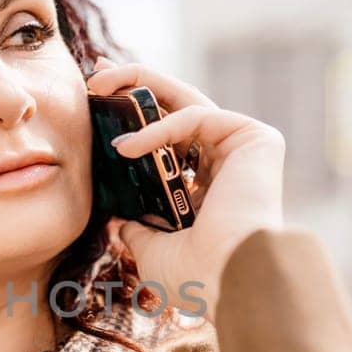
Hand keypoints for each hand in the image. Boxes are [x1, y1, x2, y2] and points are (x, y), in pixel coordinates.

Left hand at [86, 54, 285, 324]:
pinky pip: (197, 116)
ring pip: (187, 98)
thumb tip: (117, 222)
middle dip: (134, 83)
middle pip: (176, 105)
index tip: (97, 98)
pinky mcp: (255, 137)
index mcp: (207, 186)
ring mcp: (243, 147)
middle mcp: (227, 162)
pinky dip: (159, 127)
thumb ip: (139, 228)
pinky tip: (125, 147)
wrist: (230, 280)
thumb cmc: (197, 275)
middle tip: (96, 72)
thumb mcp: (153, 249)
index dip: (135, 114)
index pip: (168, 137)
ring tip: (97, 87)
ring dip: (139, 83)